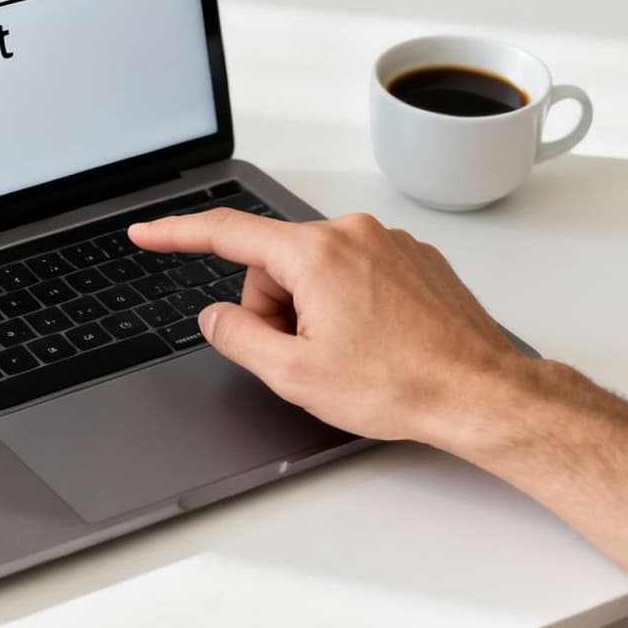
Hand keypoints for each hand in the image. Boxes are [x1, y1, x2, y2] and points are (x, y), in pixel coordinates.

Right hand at [127, 210, 534, 448]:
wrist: (480, 394)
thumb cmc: (401, 385)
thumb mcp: (295, 374)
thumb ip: (238, 338)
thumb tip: (216, 317)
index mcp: (316, 254)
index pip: (227, 234)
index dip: (177, 235)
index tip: (147, 233)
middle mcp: (353, 233)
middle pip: (275, 264)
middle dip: (274, 309)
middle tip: (305, 356)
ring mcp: (388, 242)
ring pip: (316, 271)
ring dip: (314, 311)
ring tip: (351, 354)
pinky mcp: (414, 258)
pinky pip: (355, 273)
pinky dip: (349, 305)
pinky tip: (376, 342)